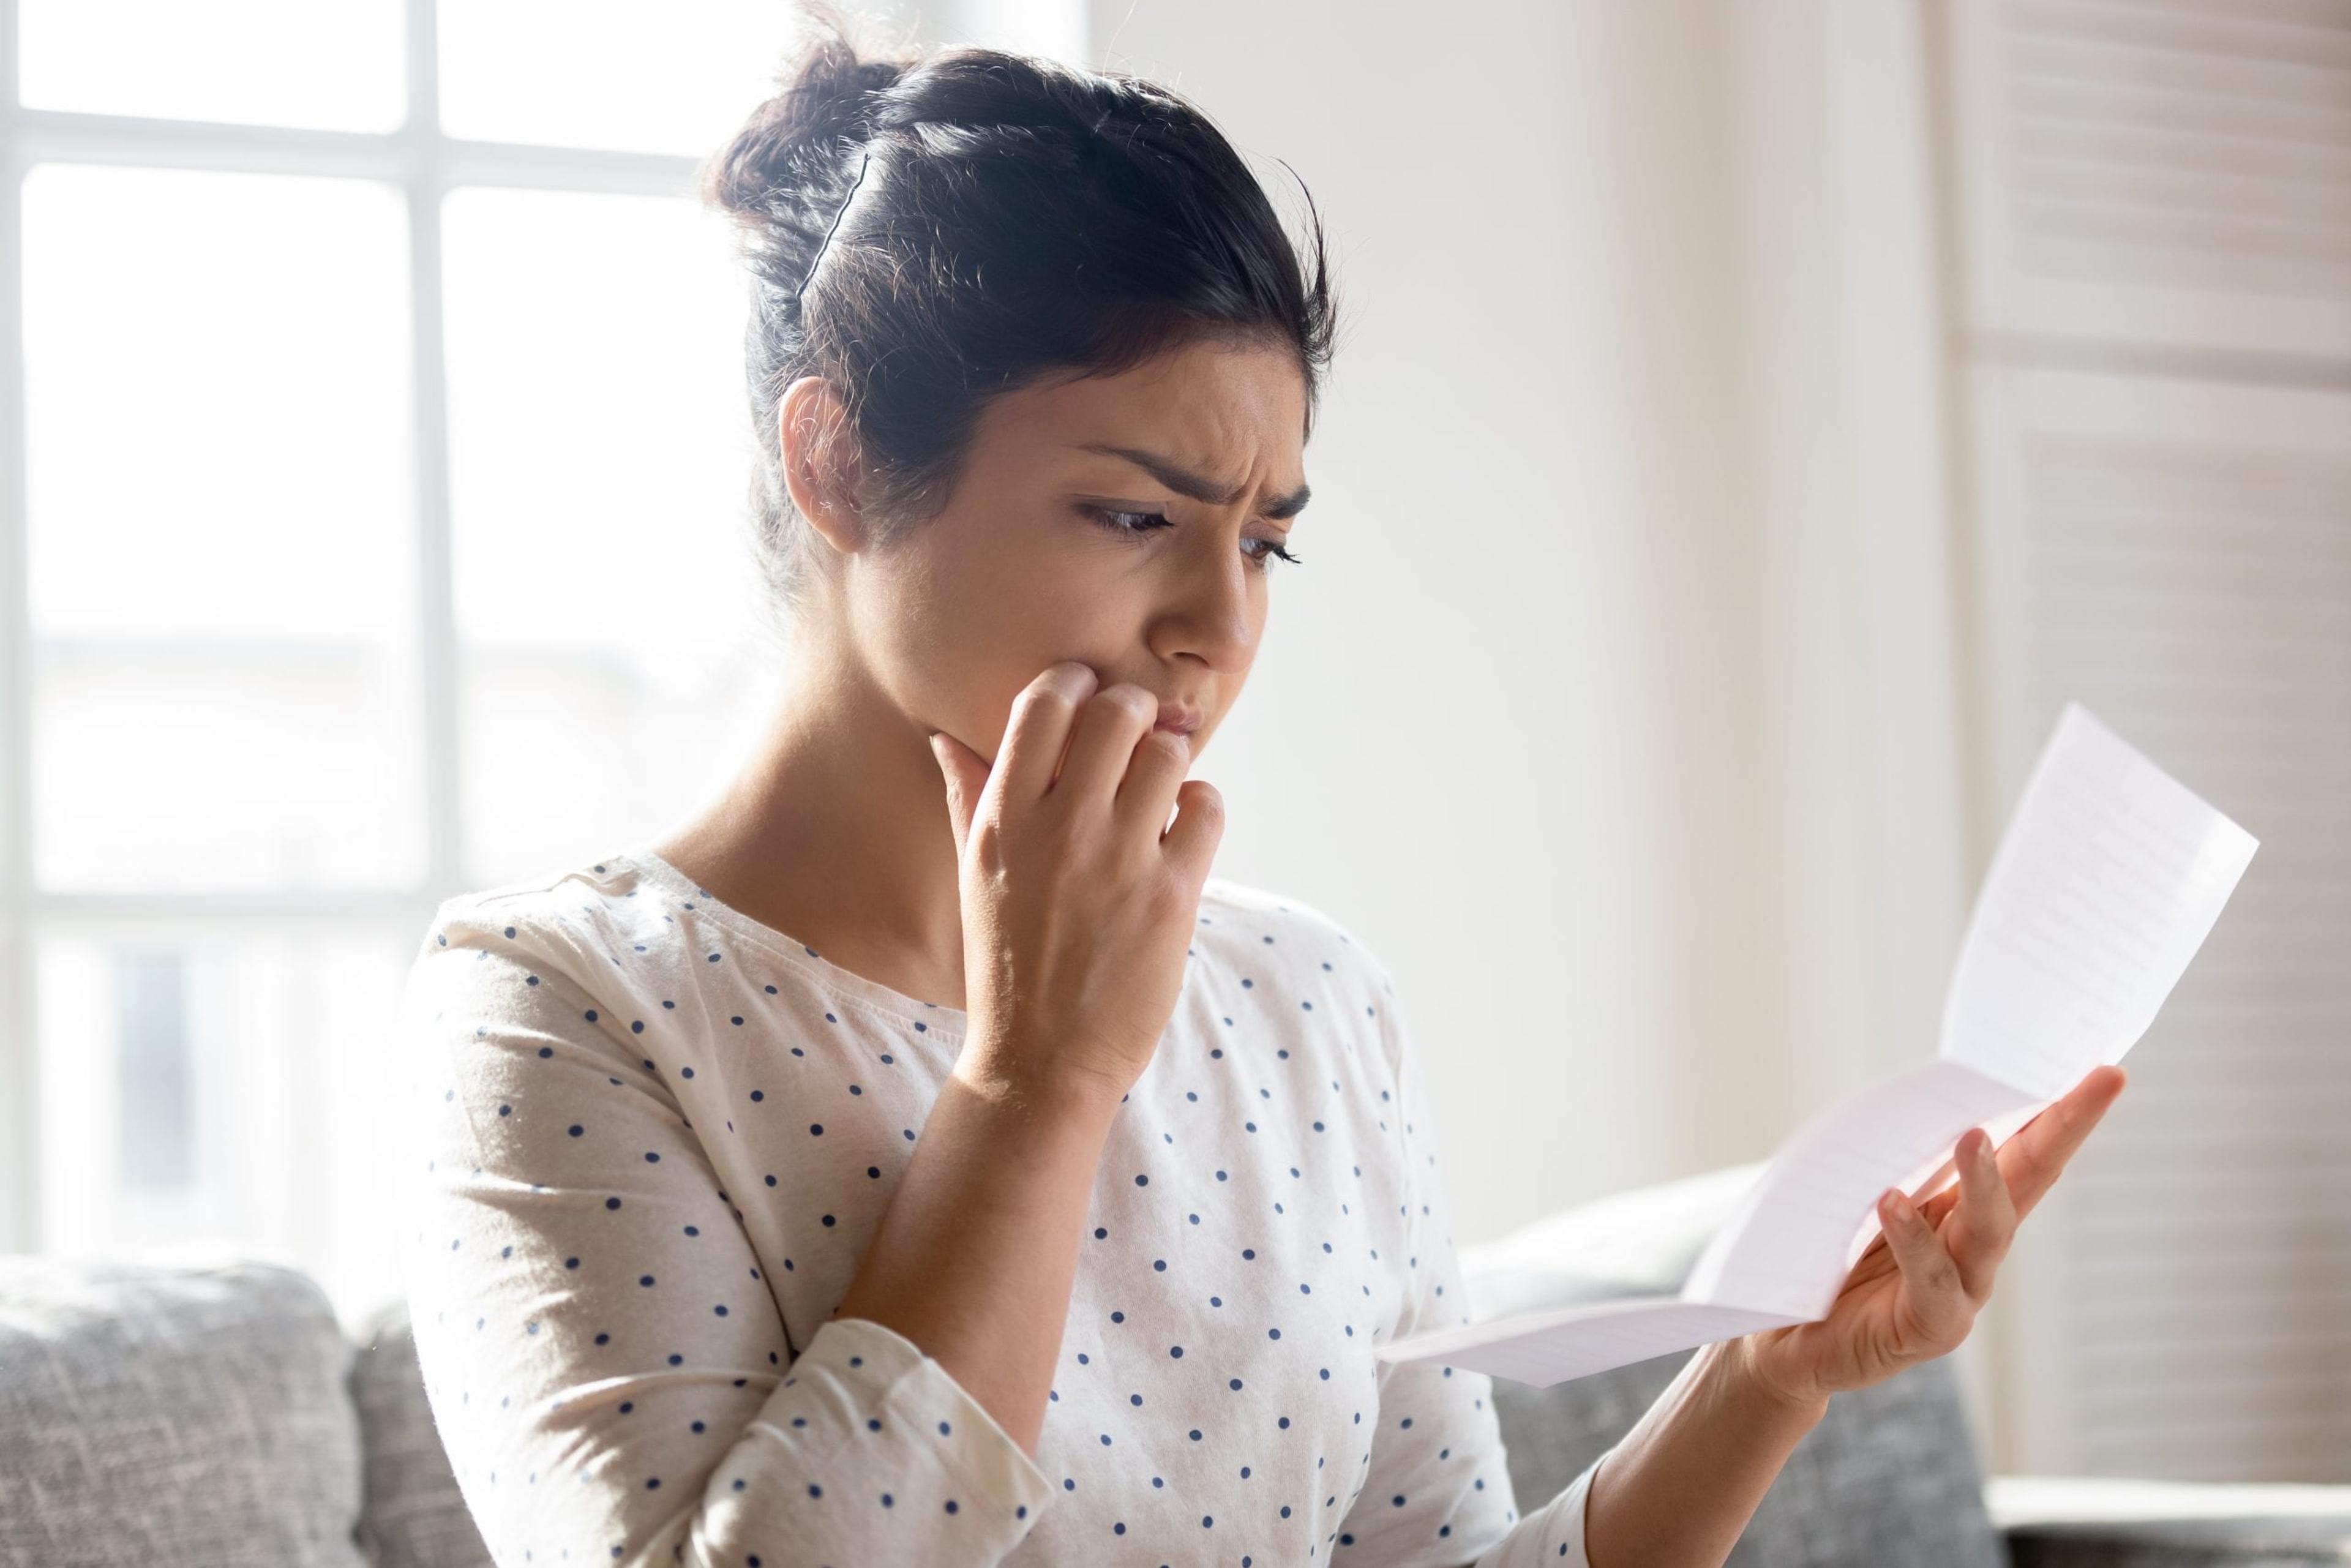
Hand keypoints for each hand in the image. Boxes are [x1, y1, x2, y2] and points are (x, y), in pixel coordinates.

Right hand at [927, 661, 1223, 1112]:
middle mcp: (1060, 830)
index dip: (1076, 682)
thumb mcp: (974, 876)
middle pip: (1117, 711)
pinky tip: (1182, 829)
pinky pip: (1207, 807)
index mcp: (1005, 819)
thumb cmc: (1006, 965)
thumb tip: (946, 736)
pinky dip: (1202, 806)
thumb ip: (967, 797)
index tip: (1089, 695)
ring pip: (1169, 753)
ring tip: (1160, 787)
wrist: (1040, 1061)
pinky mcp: (1171, 896)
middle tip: (1136, 733)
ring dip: (1171, 758)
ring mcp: (1118, 861)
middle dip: (1134, 709)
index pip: (1044, 703)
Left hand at [1734, 1064, 2128, 1406]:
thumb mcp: (1863, 1189)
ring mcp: (1961, 1289)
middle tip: (2099, 1082)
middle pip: (2030, 1178)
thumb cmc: (1827, 1255)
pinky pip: (1930, 1281)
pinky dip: (1912, 1240)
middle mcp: (1976, 1243)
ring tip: (1974, 1136)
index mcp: (1964, 1202)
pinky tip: (1892, 1203)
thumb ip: (1894, 1153)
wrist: (1785, 1336)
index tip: (2105, 1069)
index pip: (2023, 1148)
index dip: (2063, 1110)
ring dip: (1984, 1180)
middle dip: (2066, 1127)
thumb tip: (1910, 1093)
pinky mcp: (1929, 1327)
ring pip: (1988, 1230)